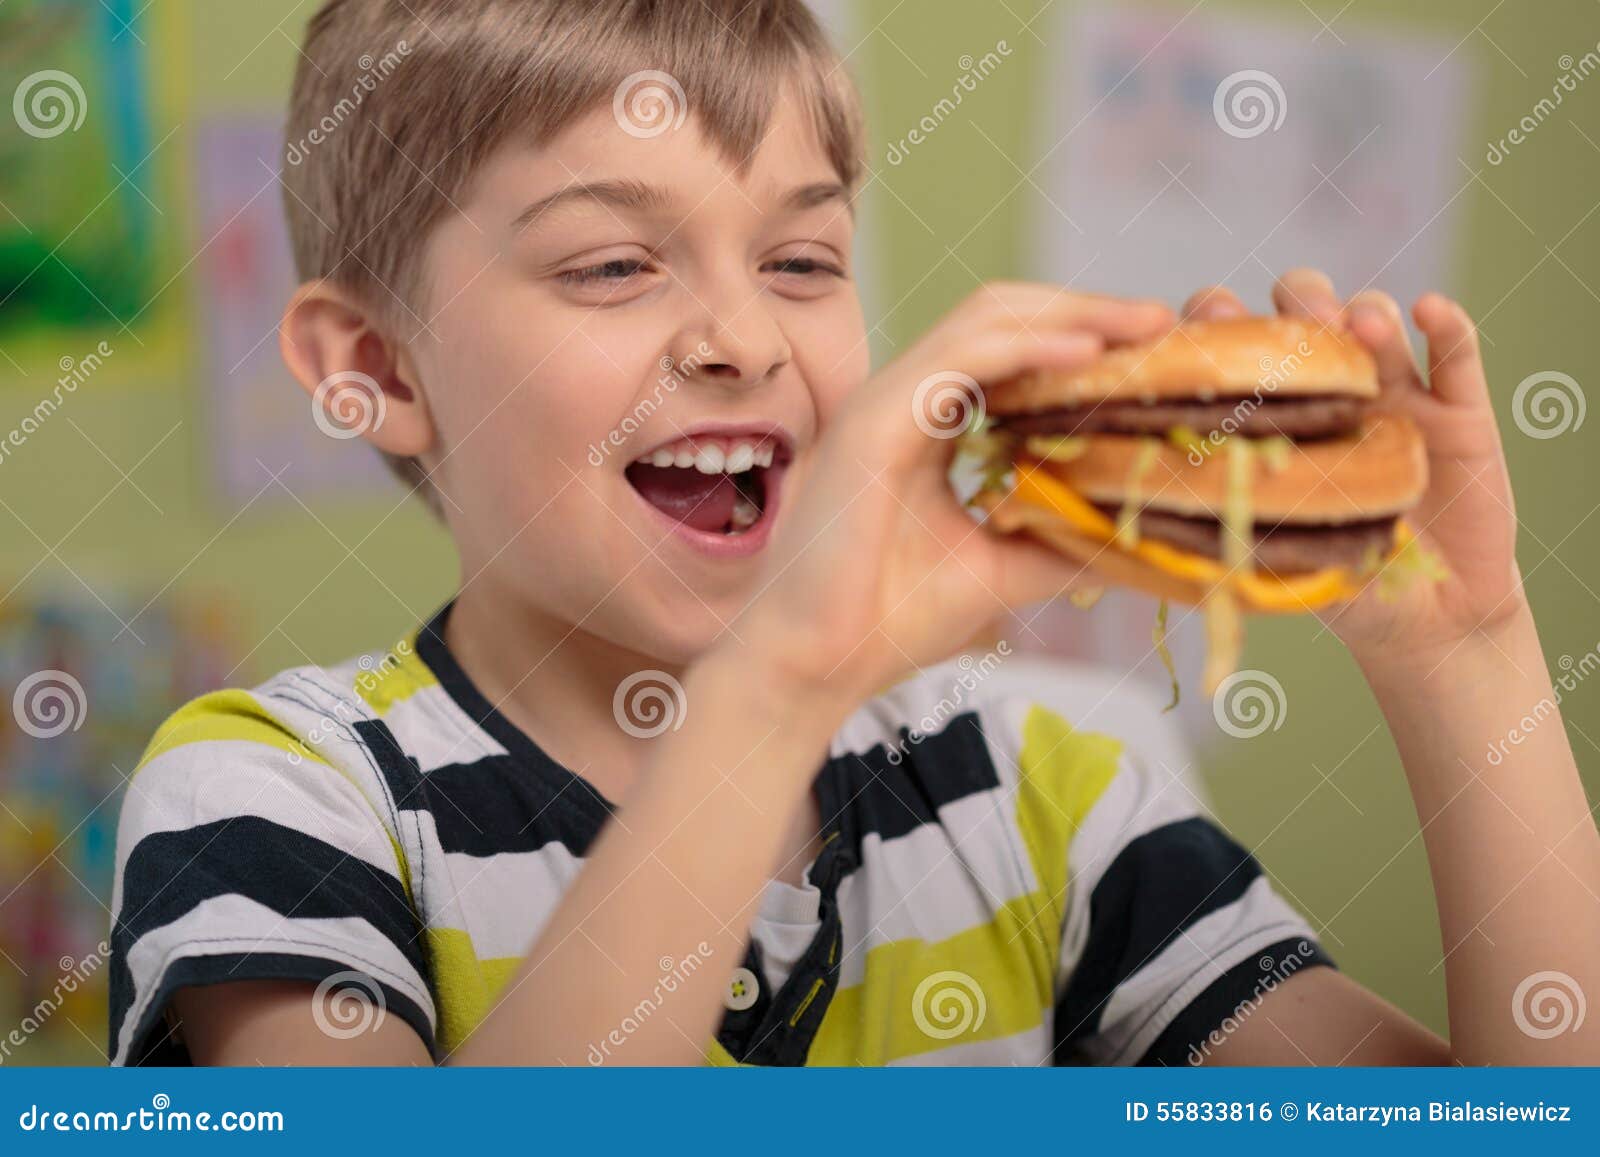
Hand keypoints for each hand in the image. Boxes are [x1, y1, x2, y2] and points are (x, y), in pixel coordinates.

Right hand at [737, 283, 1175, 702]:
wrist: (815, 666)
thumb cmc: (886, 621)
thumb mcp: (1002, 570)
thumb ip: (1061, 540)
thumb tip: (1145, 541)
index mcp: (929, 422)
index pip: (1013, 348)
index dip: (1085, 335)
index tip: (1157, 347)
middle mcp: (906, 398)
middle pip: (1006, 315)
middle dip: (1088, 309)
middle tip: (1162, 321)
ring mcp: (886, 402)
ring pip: (986, 320)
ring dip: (1071, 314)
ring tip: (1142, 325)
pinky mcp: (874, 422)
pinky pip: (959, 359)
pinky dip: (1028, 346)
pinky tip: (1086, 353)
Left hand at [1182, 271, 1524, 663]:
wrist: (1428, 615)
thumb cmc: (1335, 583)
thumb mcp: (1280, 561)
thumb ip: (1239, 531)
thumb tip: (1169, 518)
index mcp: (1273, 414)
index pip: (1234, 347)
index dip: (1215, 324)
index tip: (1203, 328)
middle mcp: (1328, 389)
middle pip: (1303, 311)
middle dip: (1296, 303)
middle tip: (1295, 332)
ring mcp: (1395, 392)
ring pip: (1373, 317)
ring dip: (1362, 312)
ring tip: (1360, 331)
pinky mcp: (1459, 410)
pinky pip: (1457, 353)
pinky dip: (1448, 326)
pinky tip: (1429, 312)